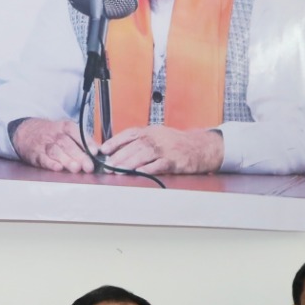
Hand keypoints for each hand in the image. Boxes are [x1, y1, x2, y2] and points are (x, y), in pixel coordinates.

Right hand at [11, 118, 94, 172]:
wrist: (26, 131)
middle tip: (88, 166)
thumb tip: (98, 152)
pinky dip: (50, 163)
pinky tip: (58, 168)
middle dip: (79, 156)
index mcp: (66, 127)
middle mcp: (55, 134)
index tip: (95, 152)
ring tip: (76, 168)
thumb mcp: (66, 130)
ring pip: (56, 151)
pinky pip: (43, 158)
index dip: (87, 143)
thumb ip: (82, 140)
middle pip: (68, 144)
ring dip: (67, 160)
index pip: (78, 133)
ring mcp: (45, 144)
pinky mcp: (36, 154)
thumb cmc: (52, 134)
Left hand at [99, 126, 222, 174]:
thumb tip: (120, 151)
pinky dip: (147, 169)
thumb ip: (141, 142)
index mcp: (151, 131)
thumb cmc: (178, 143)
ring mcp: (165, 149)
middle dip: (119, 156)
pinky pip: (158, 165)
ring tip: (118, 171)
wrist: (201, 147)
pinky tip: (138, 173)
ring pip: (143, 155)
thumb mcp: (158, 136)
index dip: (115, 141)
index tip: (103, 149)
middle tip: (108, 165)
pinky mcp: (174, 161)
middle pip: (134, 146)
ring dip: (128, 163)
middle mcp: (156, 138)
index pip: (129, 134)